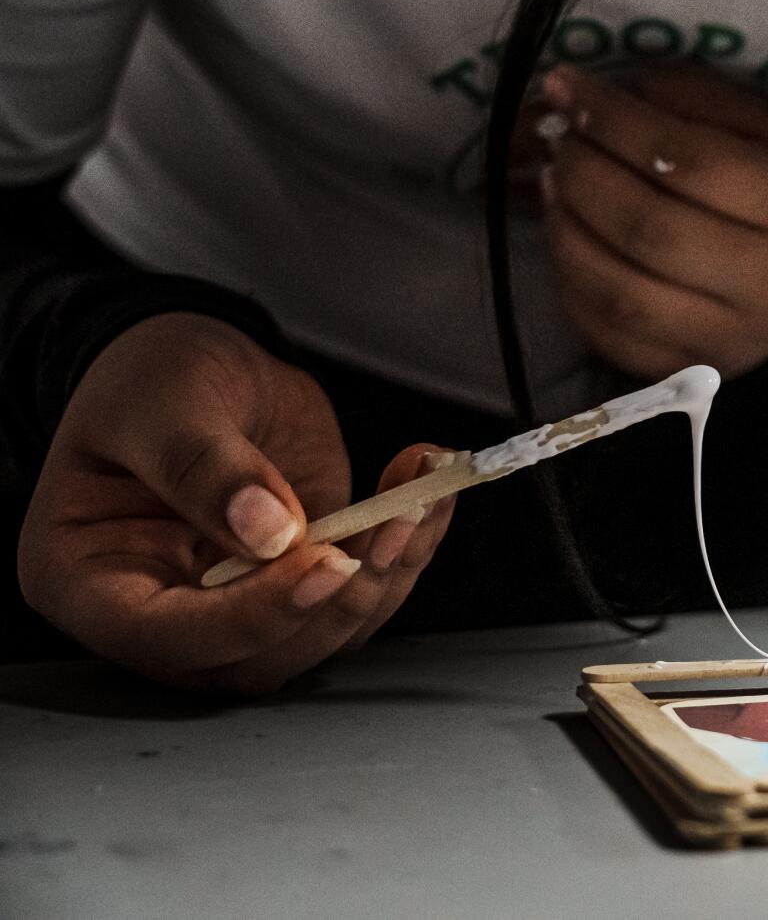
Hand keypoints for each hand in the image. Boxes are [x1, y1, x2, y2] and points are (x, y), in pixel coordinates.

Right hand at [16, 313, 453, 693]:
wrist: (199, 361)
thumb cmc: (150, 380)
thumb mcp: (162, 403)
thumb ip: (204, 466)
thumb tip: (269, 534)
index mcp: (91, 581)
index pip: (168, 638)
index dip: (252, 616)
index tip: (324, 563)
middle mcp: (163, 611)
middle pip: (256, 656)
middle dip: (338, 600)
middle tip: (395, 522)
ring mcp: (236, 604)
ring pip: (321, 635)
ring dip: (388, 575)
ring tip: (421, 494)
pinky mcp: (300, 580)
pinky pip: (358, 591)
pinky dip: (407, 549)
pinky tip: (426, 490)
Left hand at [537, 65, 767, 378]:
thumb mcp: (758, 125)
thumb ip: (683, 97)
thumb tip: (590, 94)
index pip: (688, 160)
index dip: (614, 120)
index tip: (565, 86)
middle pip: (649, 229)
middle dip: (584, 175)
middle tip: (559, 142)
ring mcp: (728, 341)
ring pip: (620, 292)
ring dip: (565, 230)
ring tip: (552, 185)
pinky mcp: (687, 374)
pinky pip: (608, 335)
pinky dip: (570, 282)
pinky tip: (566, 239)